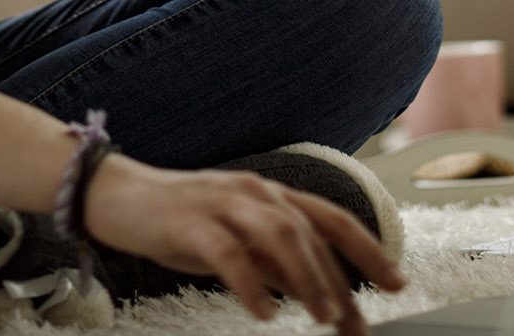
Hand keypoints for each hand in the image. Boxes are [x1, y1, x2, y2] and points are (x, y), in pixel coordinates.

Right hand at [83, 154, 406, 334]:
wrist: (116, 194)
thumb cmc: (179, 220)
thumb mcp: (235, 239)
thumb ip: (272, 258)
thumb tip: (313, 289)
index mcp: (269, 194)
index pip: (332, 218)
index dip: (368, 249)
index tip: (397, 283)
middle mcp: (254, 192)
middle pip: (312, 232)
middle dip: (340, 279)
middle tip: (354, 324)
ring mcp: (222, 203)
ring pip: (280, 234)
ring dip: (307, 277)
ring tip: (321, 317)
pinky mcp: (191, 221)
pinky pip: (229, 253)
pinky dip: (251, 283)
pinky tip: (263, 311)